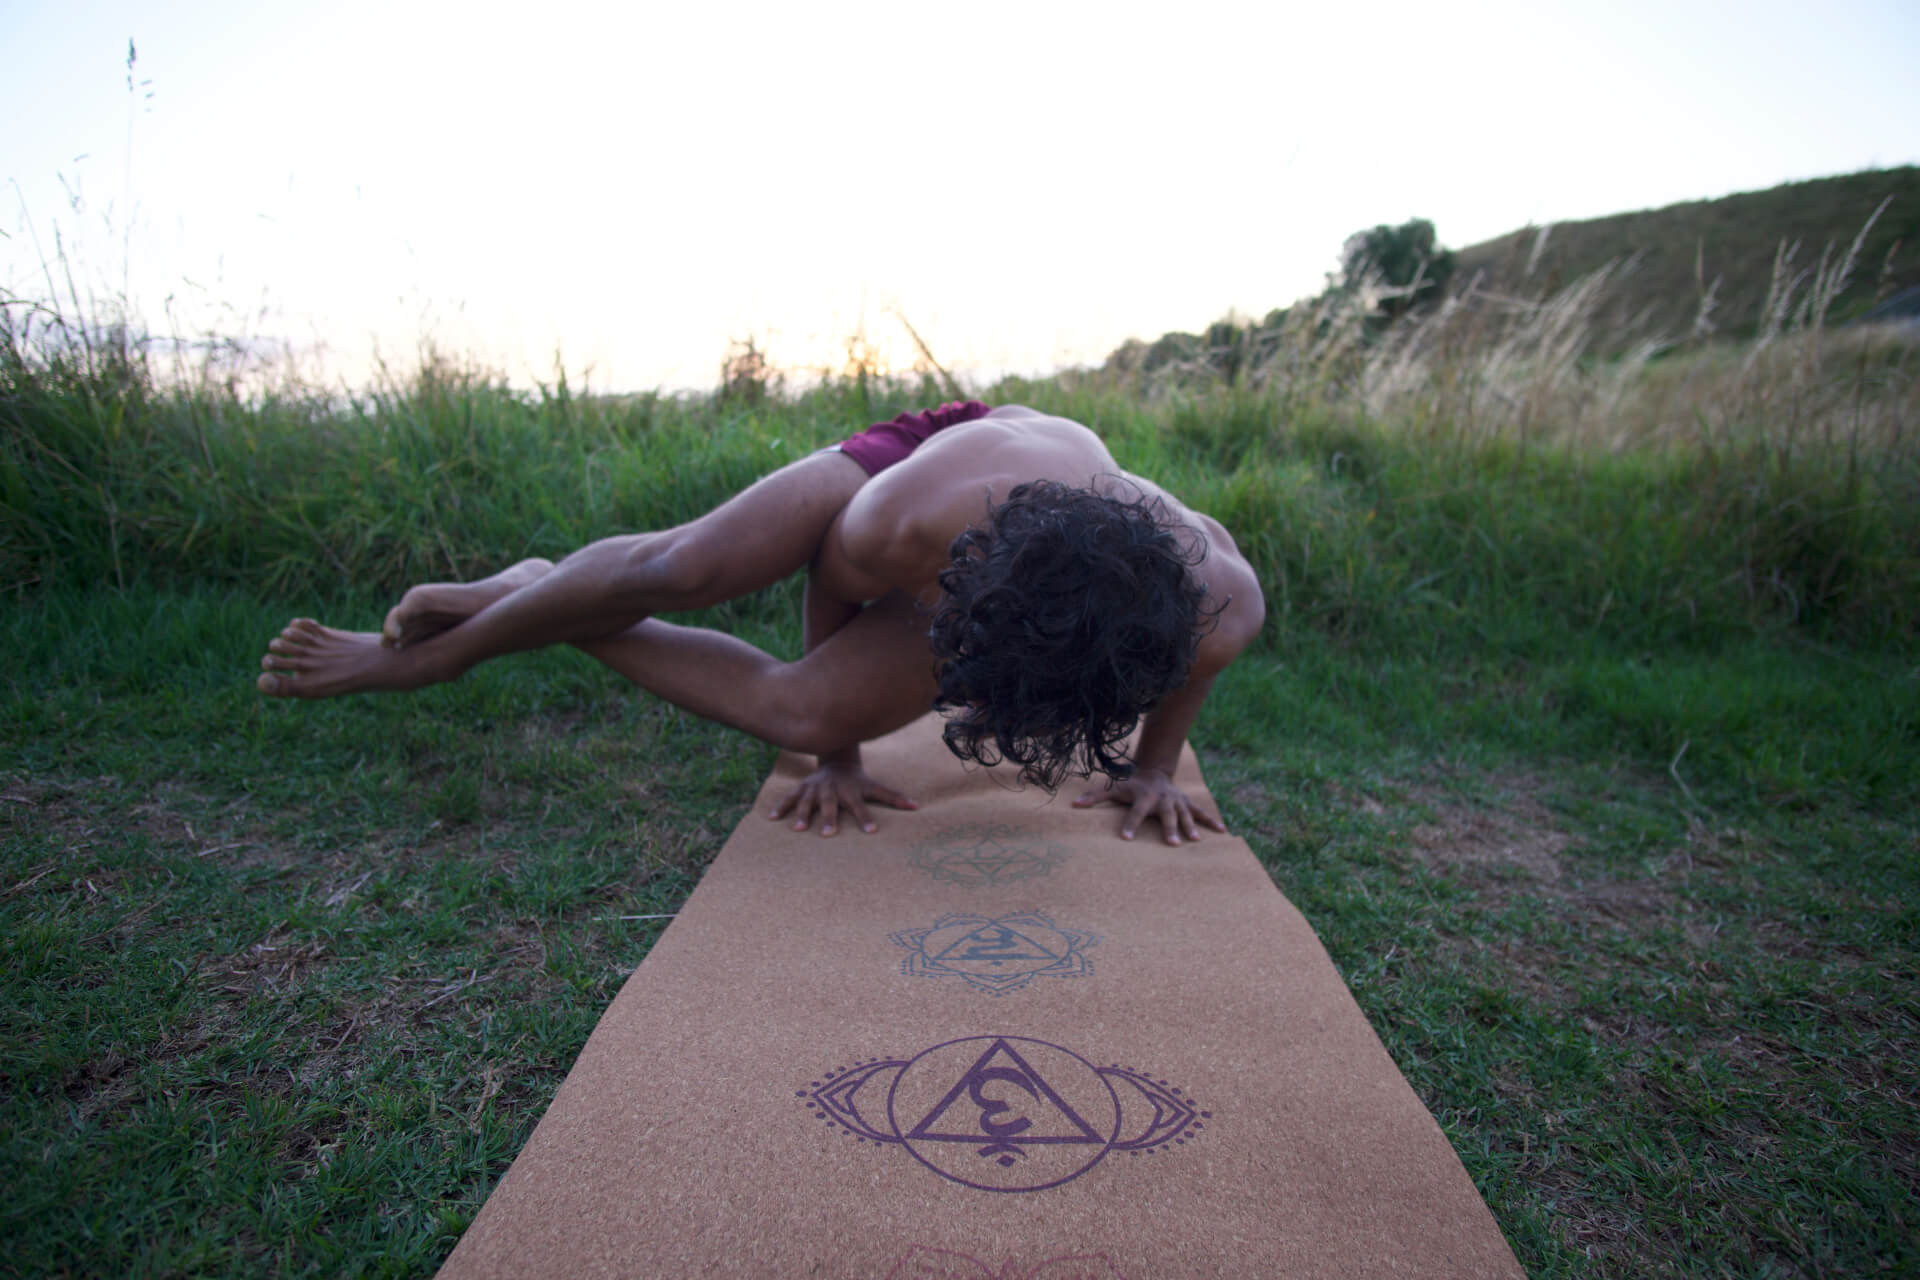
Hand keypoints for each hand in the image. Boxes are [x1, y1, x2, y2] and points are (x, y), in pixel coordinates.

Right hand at [769, 760, 917, 836]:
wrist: (836, 760)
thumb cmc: (857, 780)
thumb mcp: (874, 786)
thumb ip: (893, 797)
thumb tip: (917, 807)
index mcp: (850, 791)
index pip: (860, 805)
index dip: (866, 818)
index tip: (871, 832)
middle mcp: (831, 789)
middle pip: (830, 804)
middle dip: (828, 818)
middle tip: (828, 835)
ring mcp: (814, 789)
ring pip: (806, 801)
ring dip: (801, 814)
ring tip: (798, 829)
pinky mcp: (801, 789)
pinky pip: (788, 797)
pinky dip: (780, 807)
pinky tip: (771, 818)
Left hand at [1073, 768, 1226, 845]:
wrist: (1154, 772)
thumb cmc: (1131, 786)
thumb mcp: (1113, 789)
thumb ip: (1095, 797)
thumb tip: (1074, 805)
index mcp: (1142, 798)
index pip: (1134, 812)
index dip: (1130, 824)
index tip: (1125, 839)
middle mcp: (1162, 799)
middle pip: (1165, 815)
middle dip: (1169, 828)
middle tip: (1172, 844)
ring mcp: (1177, 801)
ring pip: (1185, 814)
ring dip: (1190, 827)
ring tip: (1194, 841)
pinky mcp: (1187, 803)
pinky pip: (1201, 812)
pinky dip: (1211, 821)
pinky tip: (1222, 831)